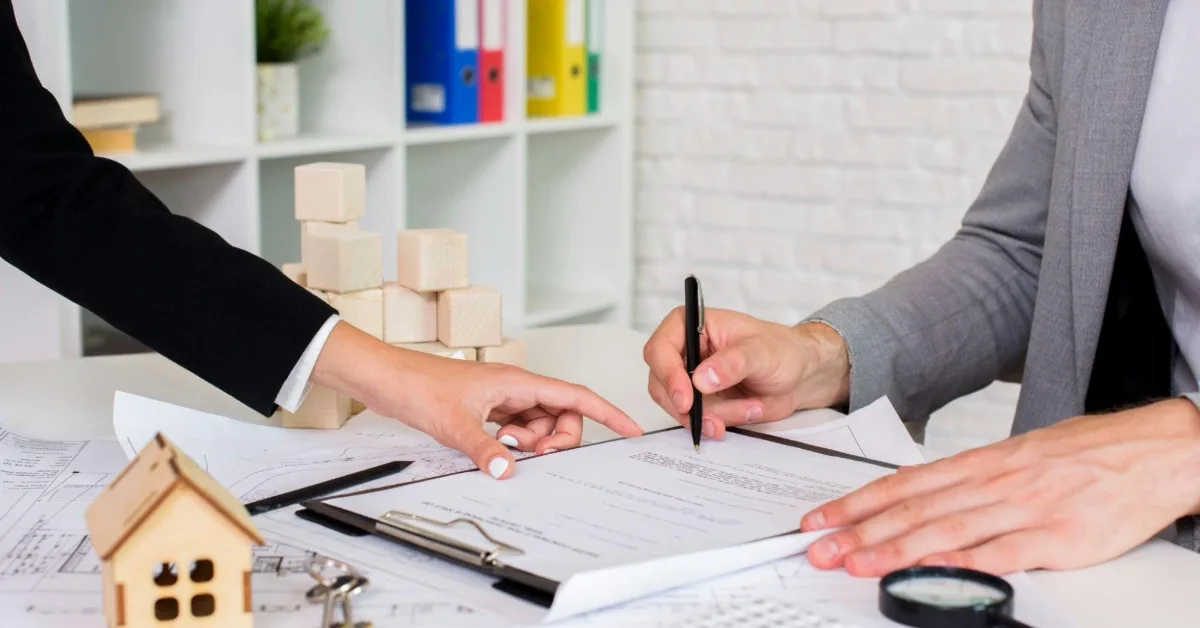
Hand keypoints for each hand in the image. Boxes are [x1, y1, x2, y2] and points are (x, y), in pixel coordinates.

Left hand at [314, 323, 643, 478]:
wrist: (388, 378)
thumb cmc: (419, 386)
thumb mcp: (454, 424)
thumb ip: (485, 450)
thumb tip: (508, 471)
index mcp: (518, 382)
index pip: (575, 396)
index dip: (607, 412)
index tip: (629, 429)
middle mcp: (516, 388)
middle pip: (561, 414)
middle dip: (557, 439)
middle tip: (533, 455)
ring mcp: (503, 398)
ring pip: (539, 425)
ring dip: (531, 443)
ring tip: (502, 447)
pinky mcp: (488, 409)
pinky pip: (517, 429)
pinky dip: (514, 443)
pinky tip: (494, 448)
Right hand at [642, 307, 849, 439]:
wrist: (799, 374)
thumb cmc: (781, 350)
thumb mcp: (762, 352)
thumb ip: (732, 363)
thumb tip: (701, 379)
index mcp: (691, 324)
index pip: (660, 348)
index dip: (667, 374)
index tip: (686, 399)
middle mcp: (684, 351)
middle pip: (660, 382)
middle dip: (687, 406)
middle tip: (710, 422)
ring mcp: (689, 378)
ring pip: (676, 406)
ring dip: (707, 416)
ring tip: (744, 413)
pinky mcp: (699, 401)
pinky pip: (694, 419)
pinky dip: (714, 424)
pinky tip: (739, 417)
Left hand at [800, 399, 1199, 575]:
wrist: (1155, 449)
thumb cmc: (1086, 454)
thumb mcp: (1018, 456)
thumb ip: (969, 480)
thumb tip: (919, 495)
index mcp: (983, 463)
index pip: (904, 484)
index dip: (856, 502)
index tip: (821, 518)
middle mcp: (994, 482)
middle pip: (914, 508)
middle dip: (859, 528)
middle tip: (819, 546)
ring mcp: (1025, 509)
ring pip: (946, 529)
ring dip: (895, 548)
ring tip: (855, 561)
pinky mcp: (1059, 537)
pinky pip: (1002, 552)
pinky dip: (963, 561)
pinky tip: (931, 569)